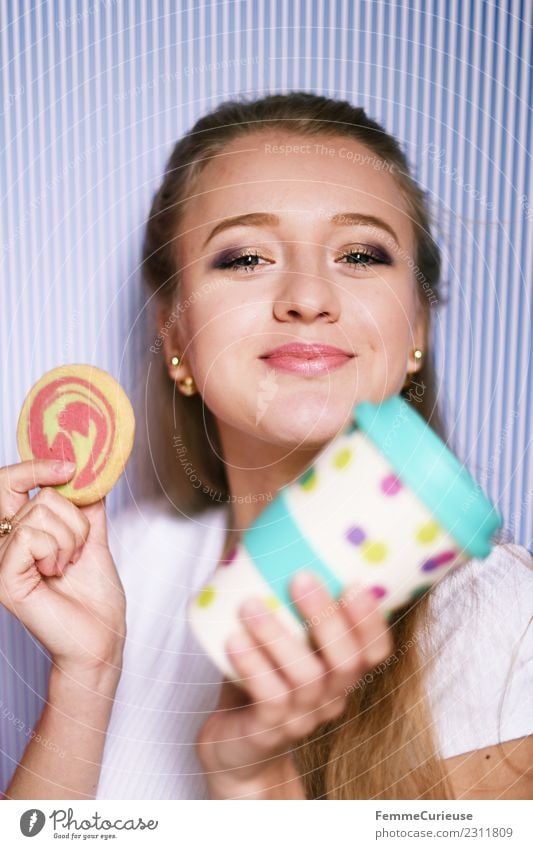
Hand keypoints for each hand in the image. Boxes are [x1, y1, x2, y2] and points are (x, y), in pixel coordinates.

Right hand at [0, 459, 125, 679]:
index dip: (35, 467)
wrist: (102, 634)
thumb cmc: (95, 594)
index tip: (70, 467)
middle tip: (77, 548)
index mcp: (20, 532)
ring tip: (67, 566)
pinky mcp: (4, 578)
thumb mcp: (93, 536)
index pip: (9, 483)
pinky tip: (56, 573)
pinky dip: (57, 550)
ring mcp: (1, 560)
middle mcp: (4, 543)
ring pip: (39, 513)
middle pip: (39, 496)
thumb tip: (88, 468)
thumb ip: (85, 503)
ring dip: (70, 539)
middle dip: (74, 519)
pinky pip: (31, 536)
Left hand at [196, 571, 393, 797]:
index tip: (354, 582)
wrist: (234, 745)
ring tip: (250, 606)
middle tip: (301, 578)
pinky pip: (269, 699)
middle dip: (327, 617)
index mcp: (342, 673)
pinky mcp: (269, 731)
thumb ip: (284, 601)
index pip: (375, 651)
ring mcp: (302, 718)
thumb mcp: (281, 640)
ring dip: (277, 637)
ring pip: (305, 678)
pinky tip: (233, 641)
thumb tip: (272, 533)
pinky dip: (253, 668)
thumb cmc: (261, 679)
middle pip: (345, 662)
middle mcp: (331, 697)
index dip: (370, 620)